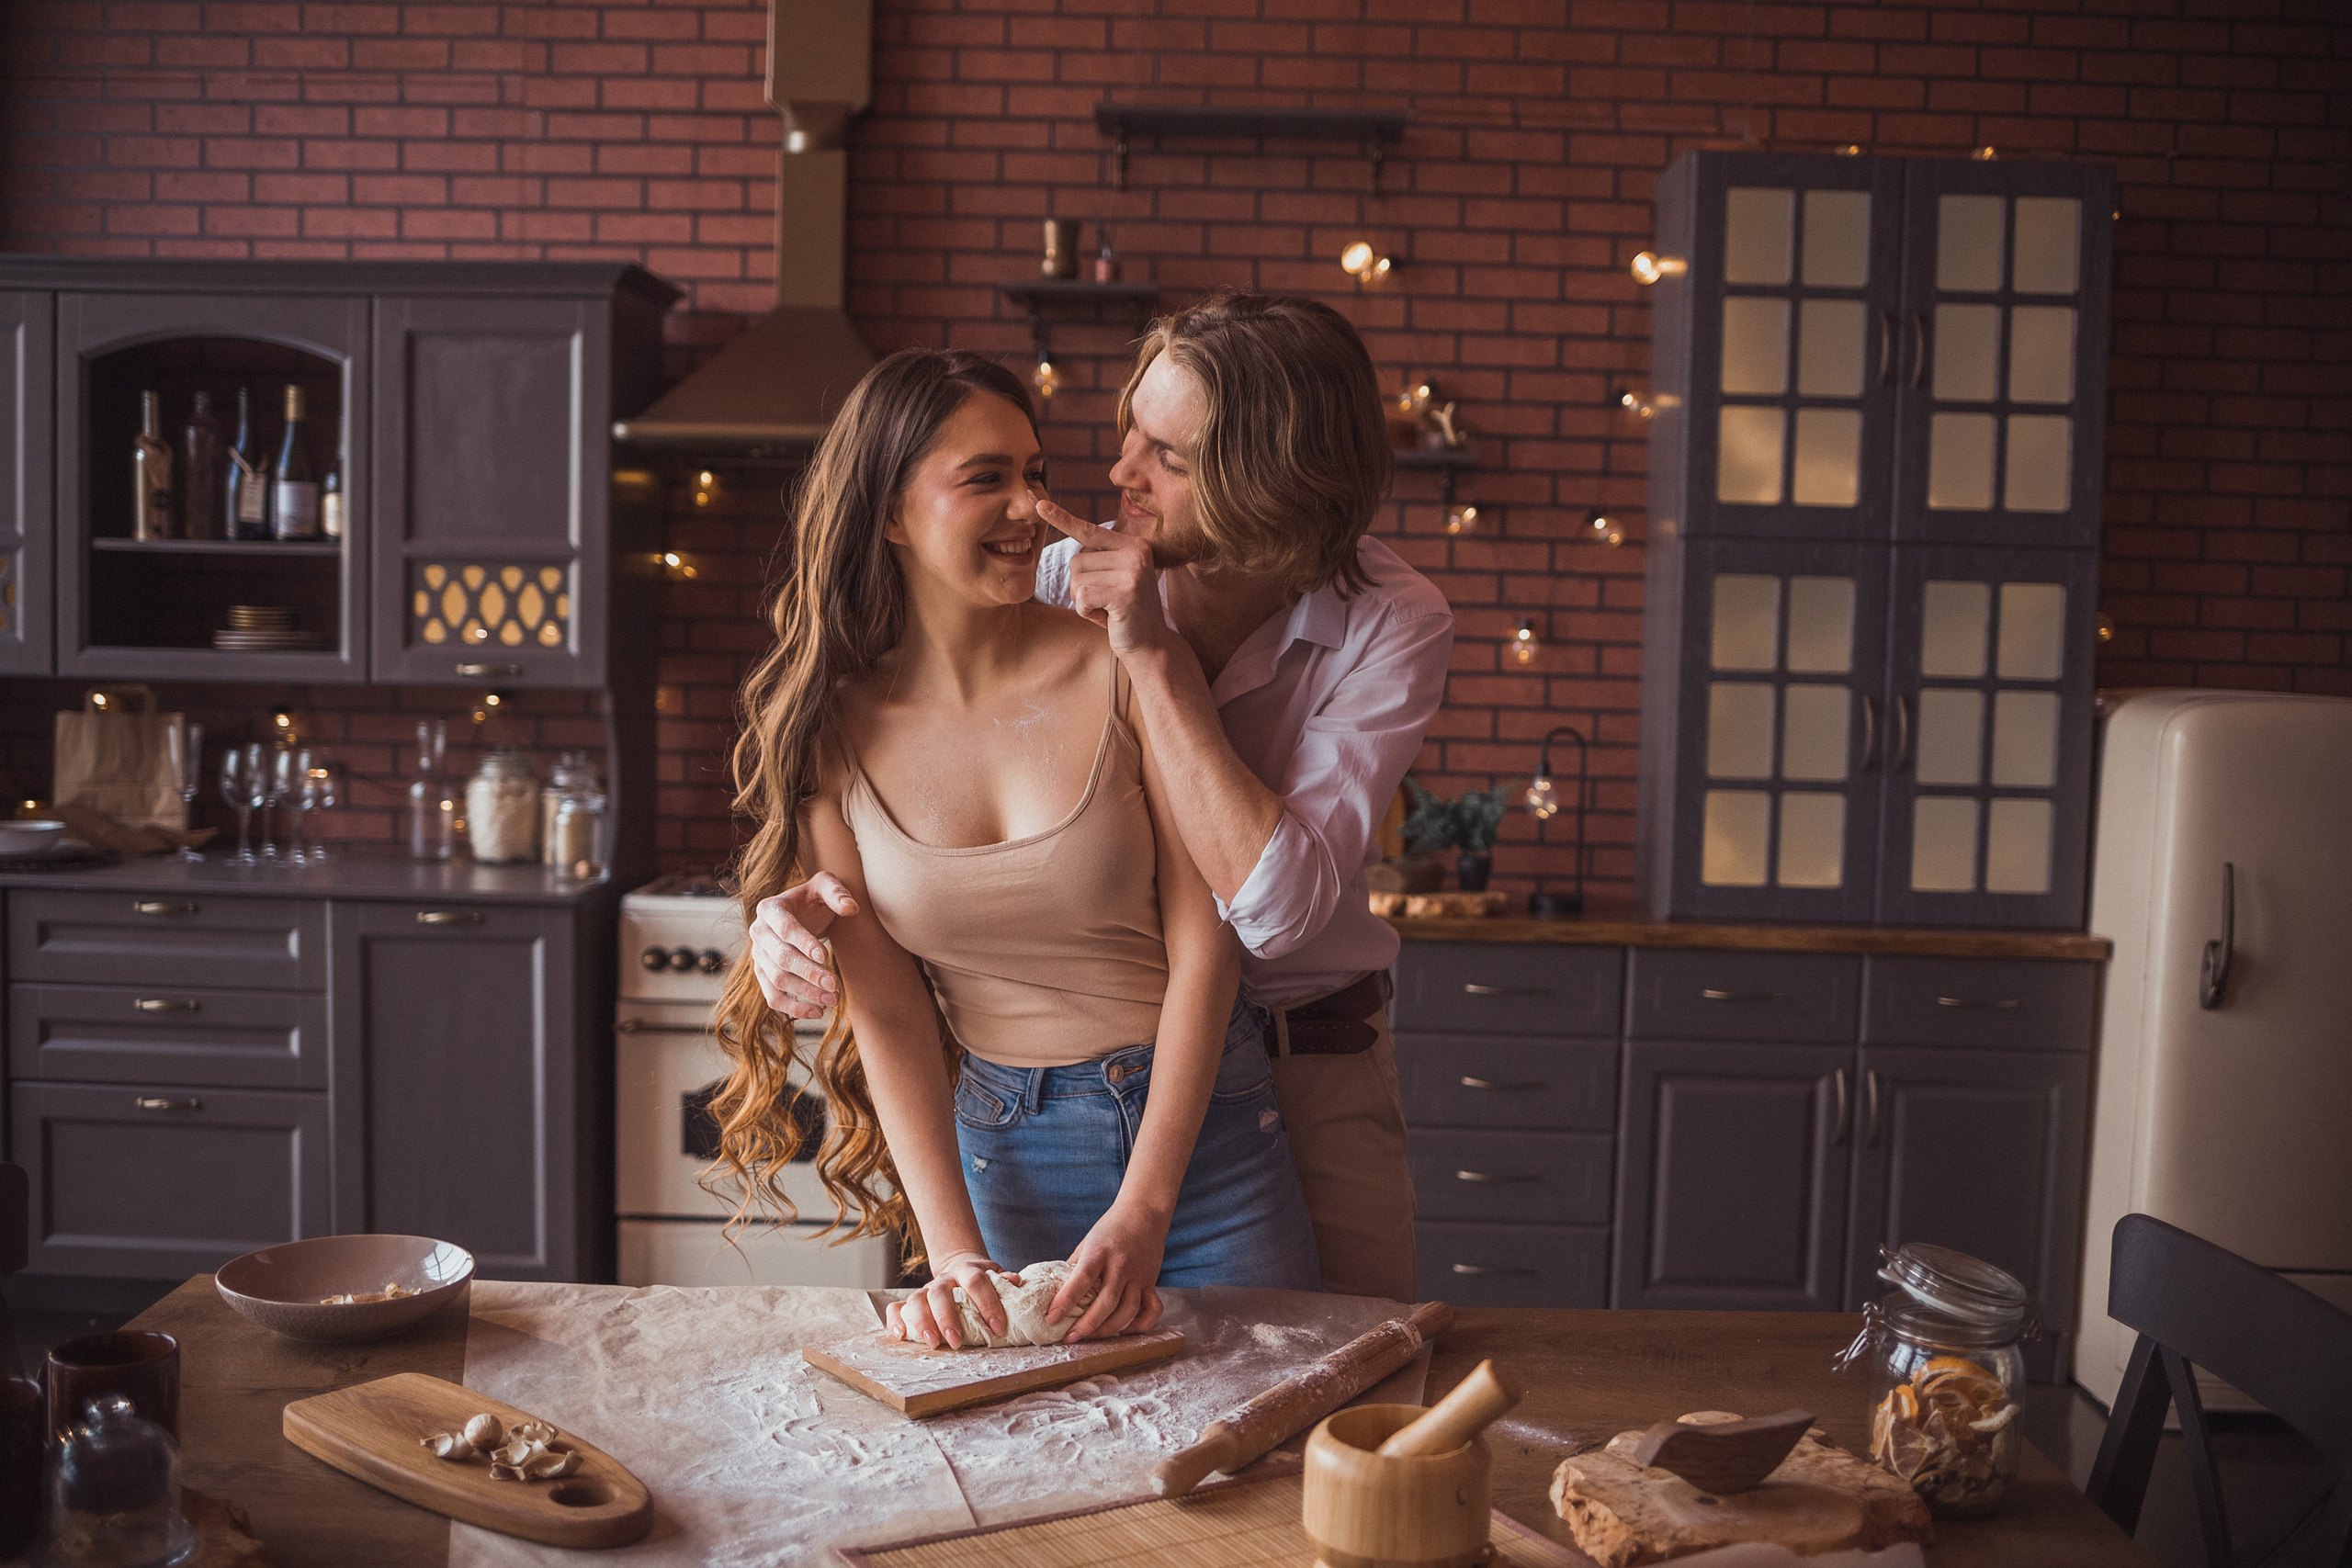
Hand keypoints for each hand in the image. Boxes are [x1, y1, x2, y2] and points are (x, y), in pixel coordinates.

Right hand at [748, 875, 859, 1019]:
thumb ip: (837, 892)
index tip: (825, 956)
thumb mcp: (826, 885)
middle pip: (781, 958)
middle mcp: (758, 932)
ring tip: (833, 999)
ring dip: (805, 993)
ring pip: (777, 980)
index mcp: (770, 908)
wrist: (802, 912)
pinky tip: (817, 1013)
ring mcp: (759, 955)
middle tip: (835, 985)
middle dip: (808, 973)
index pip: (785, 929)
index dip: (804, 943)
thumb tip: (851, 908)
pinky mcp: (763, 974)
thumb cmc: (815, 898)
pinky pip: (773, 996)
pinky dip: (792, 1007)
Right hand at [886, 1250, 1006, 1349]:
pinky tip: (900, 1335)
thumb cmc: (982, 1279)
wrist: (962, 1267)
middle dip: (947, 1318)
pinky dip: (895, 1320)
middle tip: (955, 1342)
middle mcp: (944, 1279)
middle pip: (940, 1293)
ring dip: (922, 1322)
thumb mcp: (996, 1276)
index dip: (987, 1303)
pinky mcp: (913, 1301)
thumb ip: (1003, 1281)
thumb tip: (1015, 1282)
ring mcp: (927, 1289)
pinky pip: (896, 1307)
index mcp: (968, 1270)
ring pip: (916, 1300)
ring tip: (932, 1343)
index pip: (976, 1282)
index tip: (997, 1327)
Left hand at [1036, 494, 1175, 660]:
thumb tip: (1069, 531)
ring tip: (1107, 610)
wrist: (1151, 646)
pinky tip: (1107, 619)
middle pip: (1076, 561)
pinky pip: (1082, 596)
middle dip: (1082, 588)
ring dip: (1084, 602)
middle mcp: (1136, 553)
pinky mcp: (1125, 593)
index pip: (1090, 530)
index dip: (1062, 519)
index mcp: (1134, 545)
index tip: (1039, 505)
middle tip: (1106, 603)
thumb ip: (1100, 557)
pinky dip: (1086, 612)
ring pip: (1076, 580)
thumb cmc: (1125, 613)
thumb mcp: (1116, 578)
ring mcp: (1133, 572)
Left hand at [1051, 1203, 1166, 1342]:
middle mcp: (1121, 1265)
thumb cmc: (1110, 1228)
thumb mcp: (1087, 1243)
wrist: (1144, 1212)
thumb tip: (1055, 1292)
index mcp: (1100, 1252)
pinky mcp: (1152, 1282)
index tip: (1051, 1317)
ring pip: (1128, 1311)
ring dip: (1108, 1330)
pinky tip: (1123, 1331)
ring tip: (1091, 1338)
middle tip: (1069, 1338)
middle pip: (1106, 1302)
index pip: (1082, 1279)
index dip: (1066, 1300)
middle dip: (1086, 1325)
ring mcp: (1139, 1276)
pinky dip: (1139, 1326)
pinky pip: (1151, 1311)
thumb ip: (1074, 1267)